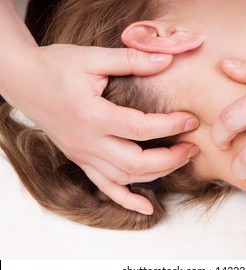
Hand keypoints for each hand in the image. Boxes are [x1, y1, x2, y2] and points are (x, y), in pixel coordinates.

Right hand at [6, 44, 198, 214]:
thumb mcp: (92, 57)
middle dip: (171, 158)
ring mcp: (83, 155)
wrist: (25, 81)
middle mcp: (87, 142)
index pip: (140, 128)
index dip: (171, 126)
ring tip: (180, 160)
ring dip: (158, 174)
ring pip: (125, 178)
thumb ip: (131, 59)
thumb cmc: (56, 66)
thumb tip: (166, 59)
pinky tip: (147, 207)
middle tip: (192, 146)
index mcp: (91, 114)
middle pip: (136, 162)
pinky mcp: (81, 160)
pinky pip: (105, 187)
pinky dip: (127, 200)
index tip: (192, 120)